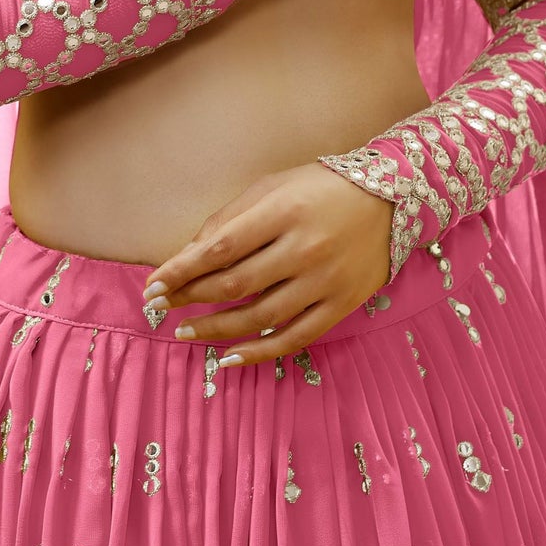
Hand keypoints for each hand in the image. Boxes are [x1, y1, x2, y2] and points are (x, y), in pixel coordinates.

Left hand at [140, 163, 393, 365]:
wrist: (392, 199)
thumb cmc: (322, 188)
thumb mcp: (273, 186)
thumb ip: (230, 218)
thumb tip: (188, 254)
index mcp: (284, 212)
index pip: (221, 247)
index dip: (181, 269)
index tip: (153, 285)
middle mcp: (305, 249)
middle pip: (235, 284)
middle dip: (190, 297)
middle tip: (159, 307)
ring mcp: (325, 281)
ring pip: (259, 316)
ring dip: (215, 328)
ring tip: (185, 331)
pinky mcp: (341, 305)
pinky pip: (294, 338)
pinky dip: (258, 352)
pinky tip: (228, 358)